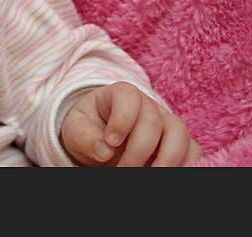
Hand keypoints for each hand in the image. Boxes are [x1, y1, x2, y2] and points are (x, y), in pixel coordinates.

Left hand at [60, 82, 202, 165]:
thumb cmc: (89, 130)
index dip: (121, 121)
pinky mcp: (182, 143)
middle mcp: (149, 105)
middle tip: (122, 170)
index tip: (110, 143)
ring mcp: (168, 123)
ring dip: (165, 161)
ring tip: (146, 176)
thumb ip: (85, 136)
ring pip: (180, 135)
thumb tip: (104, 150)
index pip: (129, 98)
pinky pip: (194, 153)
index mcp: (122, 94)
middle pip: (153, 121)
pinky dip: (183, 166)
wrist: (103, 140)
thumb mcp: (78, 129)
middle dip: (138, 151)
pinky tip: (162, 176)